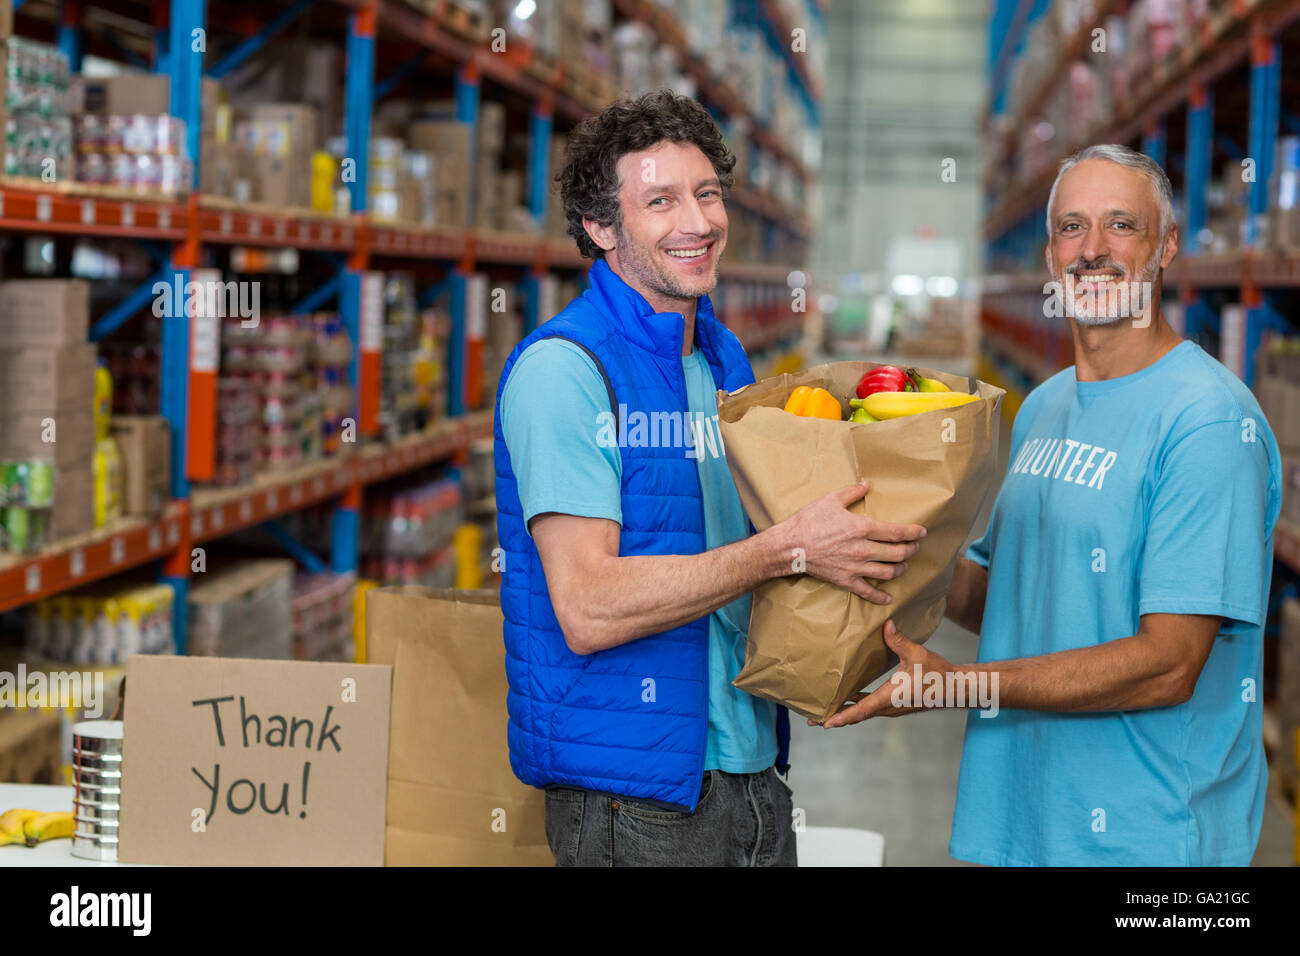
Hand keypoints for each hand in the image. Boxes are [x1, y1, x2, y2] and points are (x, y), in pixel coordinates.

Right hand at [777, 481, 925, 603]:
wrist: (790, 546)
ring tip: (903, 565)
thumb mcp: (830, 500)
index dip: (913, 532)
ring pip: (888, 572)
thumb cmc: (809, 521)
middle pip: (897, 553)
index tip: (922, 532)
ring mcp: (855, 567)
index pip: (897, 532)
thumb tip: (866, 484)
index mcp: (862, 528)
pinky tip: (888, 597)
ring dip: (900, 569)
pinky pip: (868, 592)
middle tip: (914, 547)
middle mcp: (863, 549)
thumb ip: (852, 492)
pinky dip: (880, 596)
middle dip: (910, 550)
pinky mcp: (846, 580)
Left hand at [817, 620, 957, 726]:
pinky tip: (851, 699)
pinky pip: (872, 708)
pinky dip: (858, 707)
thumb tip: (887, 625)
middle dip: (836, 717)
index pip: (861, 710)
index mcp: (890, 697)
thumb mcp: (917, 654)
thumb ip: (899, 641)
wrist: (956, 687)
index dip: (843, 716)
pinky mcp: (897, 704)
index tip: (825, 723)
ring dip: (846, 713)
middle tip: (813, 720)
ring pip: (864, 713)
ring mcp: (893, 707)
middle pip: (858, 715)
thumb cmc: (938, 673)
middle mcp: (889, 706)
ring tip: (827, 712)